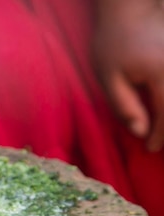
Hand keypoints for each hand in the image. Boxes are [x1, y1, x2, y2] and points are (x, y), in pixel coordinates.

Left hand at [93, 0, 163, 151]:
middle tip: (160, 147)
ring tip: (161, 132)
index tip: (151, 149)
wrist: (129, 10)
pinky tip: (162, 113)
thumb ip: (124, 105)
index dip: (160, 135)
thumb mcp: (109, 77)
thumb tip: (140, 131)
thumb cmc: (114, 43)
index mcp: (162, 75)